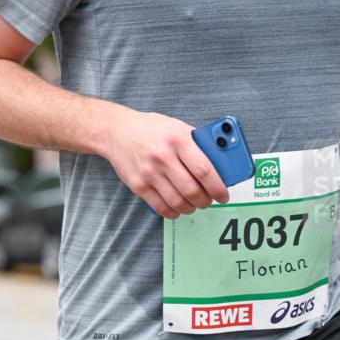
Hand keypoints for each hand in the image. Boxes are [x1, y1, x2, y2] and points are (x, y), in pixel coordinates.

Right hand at [104, 110, 229, 218]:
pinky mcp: (138, 184)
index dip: (218, 187)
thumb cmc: (150, 129)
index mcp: (178, 139)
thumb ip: (197, 145)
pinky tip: (177, 209)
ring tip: (194, 205)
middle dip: (205, 201)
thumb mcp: (177, 127)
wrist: (116, 131)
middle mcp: (163, 157)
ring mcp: (149, 172)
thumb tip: (219, 167)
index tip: (223, 195)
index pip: (204, 170)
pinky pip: (160, 206)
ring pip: (177, 202)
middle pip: (192, 190)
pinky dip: (172, 212)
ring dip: (190, 208)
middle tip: (208, 201)